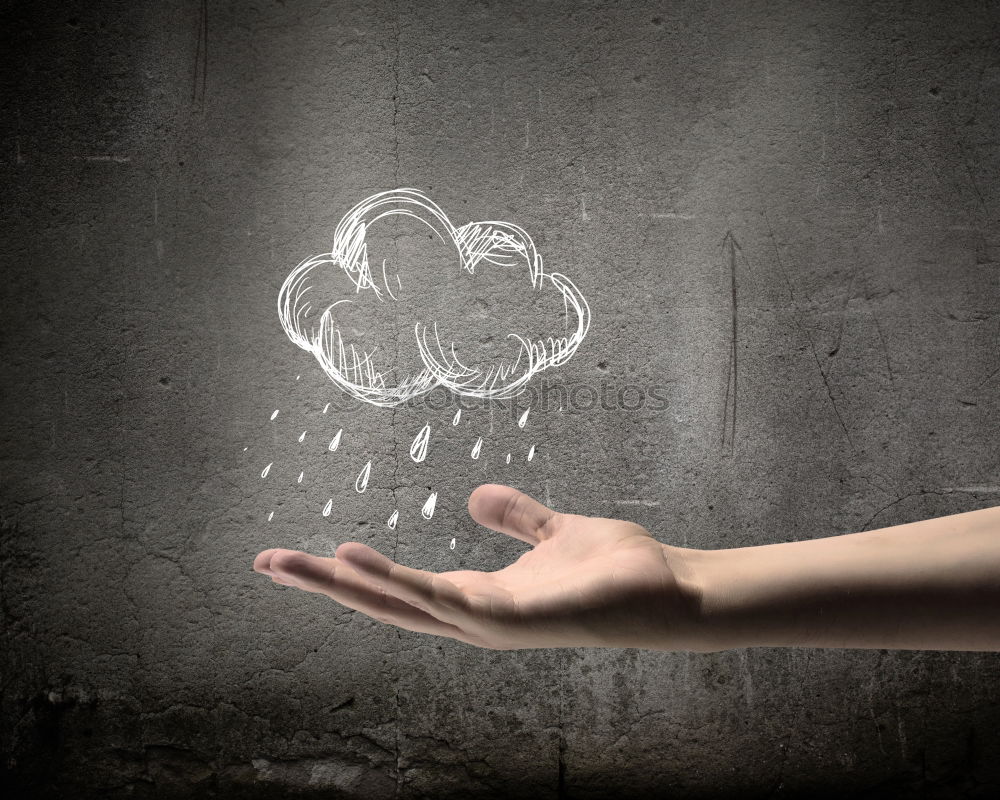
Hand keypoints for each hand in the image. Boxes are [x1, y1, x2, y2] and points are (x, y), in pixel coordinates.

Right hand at [253, 484, 703, 650]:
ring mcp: (489, 624)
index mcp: (478, 596)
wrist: (671, 591)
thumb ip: (515, 518)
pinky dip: (398, 584)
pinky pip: (444, 601)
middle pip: (384, 603)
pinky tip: (359, 560)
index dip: (349, 574)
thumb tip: (474, 496)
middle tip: (264, 563)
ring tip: (295, 562)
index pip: (399, 588)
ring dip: (346, 585)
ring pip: (401, 606)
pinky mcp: (513, 620)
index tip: (302, 554)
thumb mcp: (552, 532)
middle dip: (323, 586)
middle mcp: (474, 617)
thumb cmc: (615, 569)